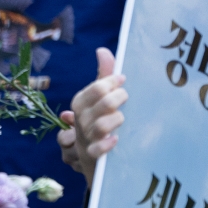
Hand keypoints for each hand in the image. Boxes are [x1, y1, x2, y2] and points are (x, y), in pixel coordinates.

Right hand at [59, 49, 125, 176]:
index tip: (123, 80)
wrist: (94, 157)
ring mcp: (86, 139)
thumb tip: (102, 50)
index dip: (112, 82)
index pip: (96, 88)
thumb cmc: (98, 120)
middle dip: (116, 98)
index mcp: (81, 103)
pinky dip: (106, 145)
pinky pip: (96, 151)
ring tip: (122, 118)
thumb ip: (103, 75)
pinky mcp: (92, 156)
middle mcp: (81, 120)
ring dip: (115, 120)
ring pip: (100, 126)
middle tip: (126, 97)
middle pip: (101, 103)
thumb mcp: (99, 98)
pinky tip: (116, 139)